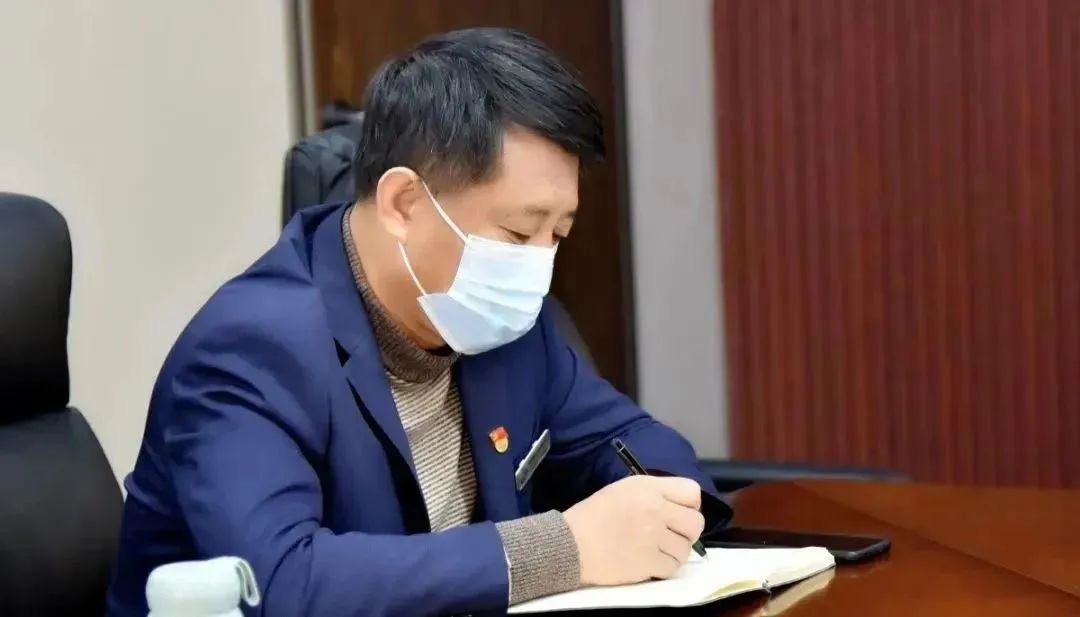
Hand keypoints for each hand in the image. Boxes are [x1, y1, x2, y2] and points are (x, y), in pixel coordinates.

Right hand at [563, 475, 705, 586]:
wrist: (570, 543)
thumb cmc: (593, 515)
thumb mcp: (624, 490)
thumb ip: (654, 494)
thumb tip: (678, 508)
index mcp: (648, 487)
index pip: (692, 492)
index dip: (689, 505)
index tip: (678, 514)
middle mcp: (655, 509)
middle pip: (695, 523)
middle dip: (687, 532)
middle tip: (671, 536)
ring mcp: (653, 537)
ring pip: (686, 549)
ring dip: (674, 552)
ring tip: (656, 550)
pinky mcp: (648, 562)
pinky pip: (672, 567)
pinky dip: (664, 568)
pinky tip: (649, 562)